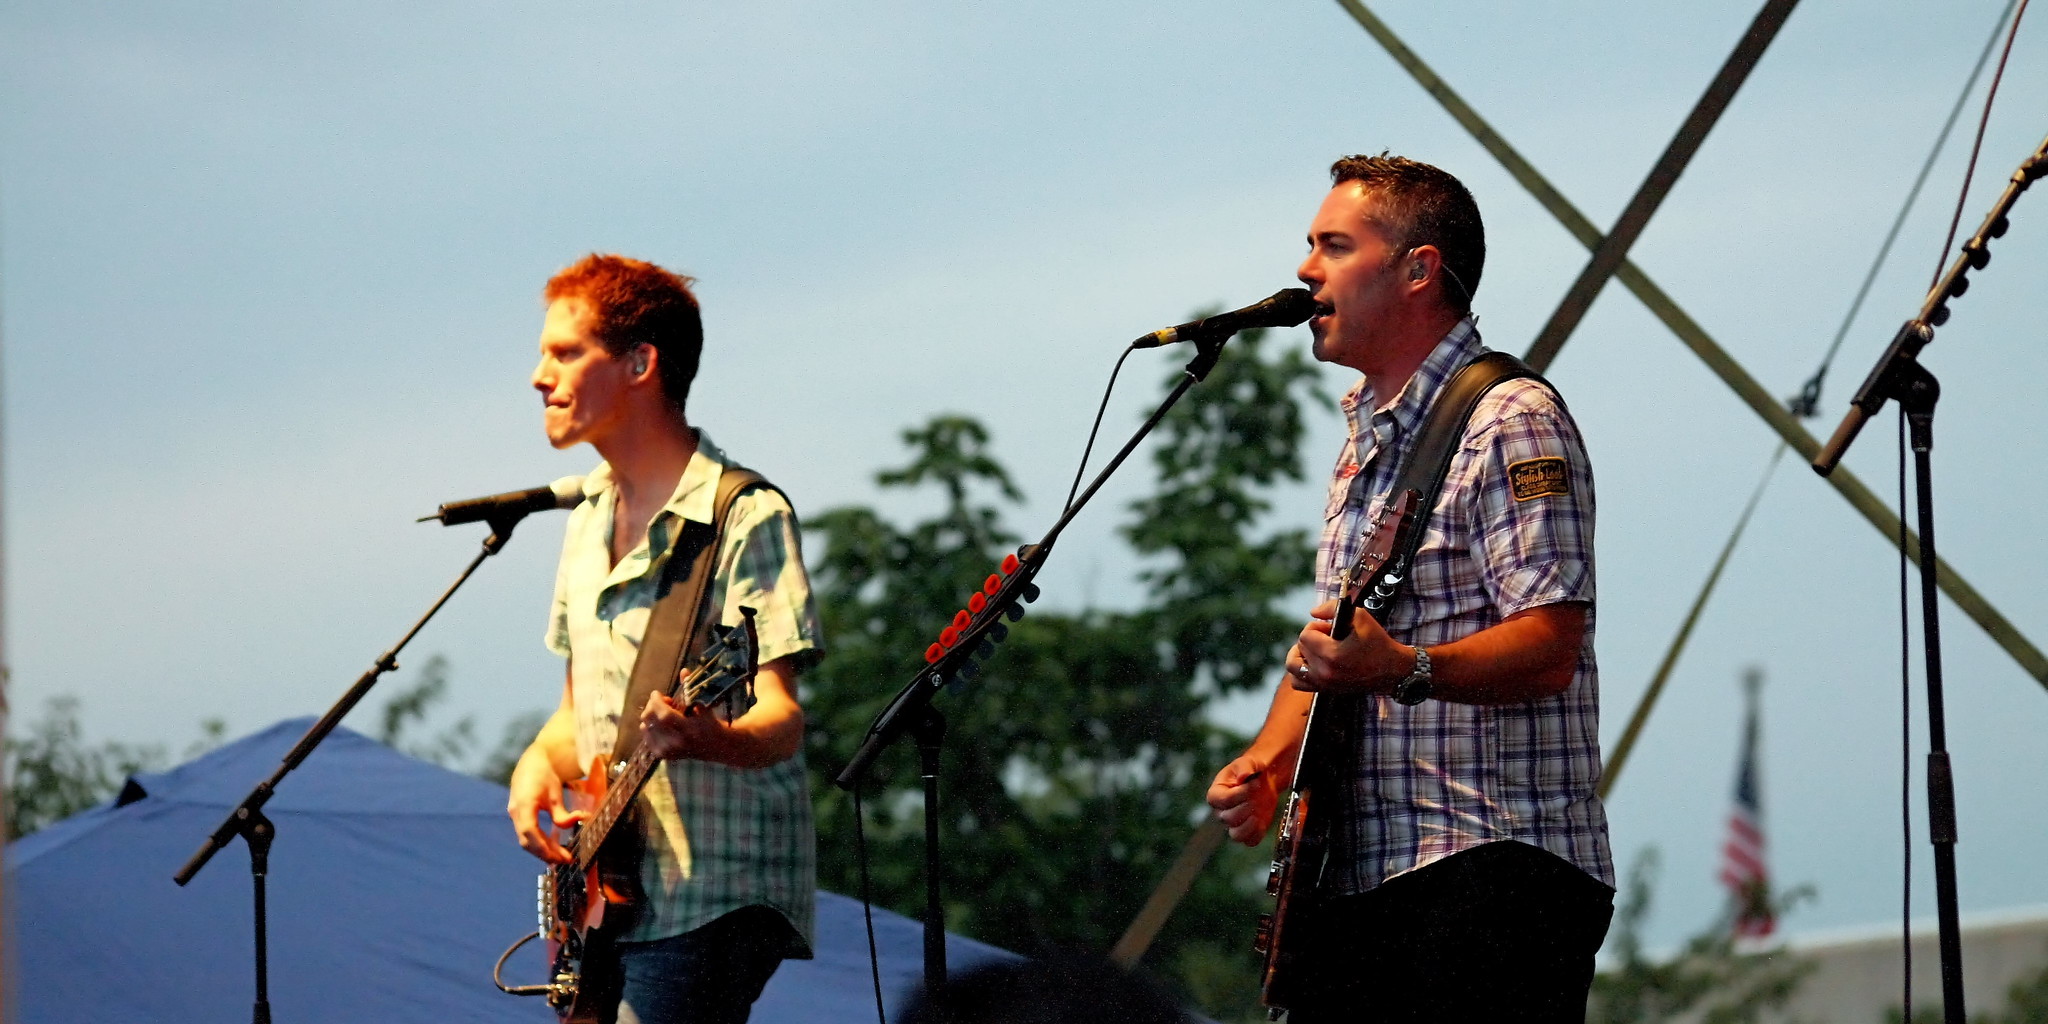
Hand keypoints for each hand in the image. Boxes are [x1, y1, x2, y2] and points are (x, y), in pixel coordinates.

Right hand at [507, 750, 582, 863]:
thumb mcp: (556, 792)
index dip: (542, 846)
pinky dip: (539, 843)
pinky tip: (553, 849)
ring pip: (526, 840)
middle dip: (545, 853)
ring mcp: (515, 814)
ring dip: (543, 850)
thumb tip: (577, 822)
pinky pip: (527, 834)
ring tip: (562, 857)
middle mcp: (515, 811)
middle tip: (566, 860)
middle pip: (526, 840)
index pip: (529, 830)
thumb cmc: (545, 775)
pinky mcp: (518, 816)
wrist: (533, 763)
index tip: (557, 857)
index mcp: (524, 803)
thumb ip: (562, 812)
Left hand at [638, 691, 735, 762]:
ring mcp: (668, 751)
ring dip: (651, 716)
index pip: (664, 715)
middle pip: (650, 720)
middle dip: (652, 706)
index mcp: (689, 730)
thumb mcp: (703, 705)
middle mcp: (676, 743)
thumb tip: (684, 671)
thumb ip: (691, 688)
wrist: (715, 746)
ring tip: (663, 714)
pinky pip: (645, 736)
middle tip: (664, 702)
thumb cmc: (709, 722)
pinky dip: (649, 727)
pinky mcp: (662, 755)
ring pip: (645, 727)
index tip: (657, 693)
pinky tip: (660, 724)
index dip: (656, 701)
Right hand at [1207, 754, 1283, 845]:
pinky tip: (1263, 821)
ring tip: (1258, 813)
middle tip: (1258, 795)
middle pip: (1228, 818)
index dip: (1239, 794)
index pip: (1222, 800)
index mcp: (1216, 794)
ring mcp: (1234, 824)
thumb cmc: (1250, 769)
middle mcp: (1221, 811)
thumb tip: (1243, 776)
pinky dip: (1257, 834)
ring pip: (1236, 835)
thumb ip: (1244, 767)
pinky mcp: (1248, 831)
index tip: (1255, 784)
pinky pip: (1250, 841)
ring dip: (1249, 826)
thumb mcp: (1247, 762)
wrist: (1263, 780)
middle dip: (1246, 807)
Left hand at [1292, 599, 1409, 694]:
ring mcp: (1324, 684)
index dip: (1317, 627)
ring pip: (1293, 667)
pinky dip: (1301, 672)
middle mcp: (1324, 673)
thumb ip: (1332, 607)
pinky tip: (1313, 663)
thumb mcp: (1360, 617)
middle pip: (1299, 649)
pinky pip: (1298, 683)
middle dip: (1311, 639)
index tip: (1331, 629)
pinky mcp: (1325, 690)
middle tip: (1327, 638)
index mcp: (1332, 655)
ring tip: (1315, 649)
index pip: (1305, 635)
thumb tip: (1313, 612)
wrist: (1392, 670)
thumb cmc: (1378, 643)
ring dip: (1300, 655)